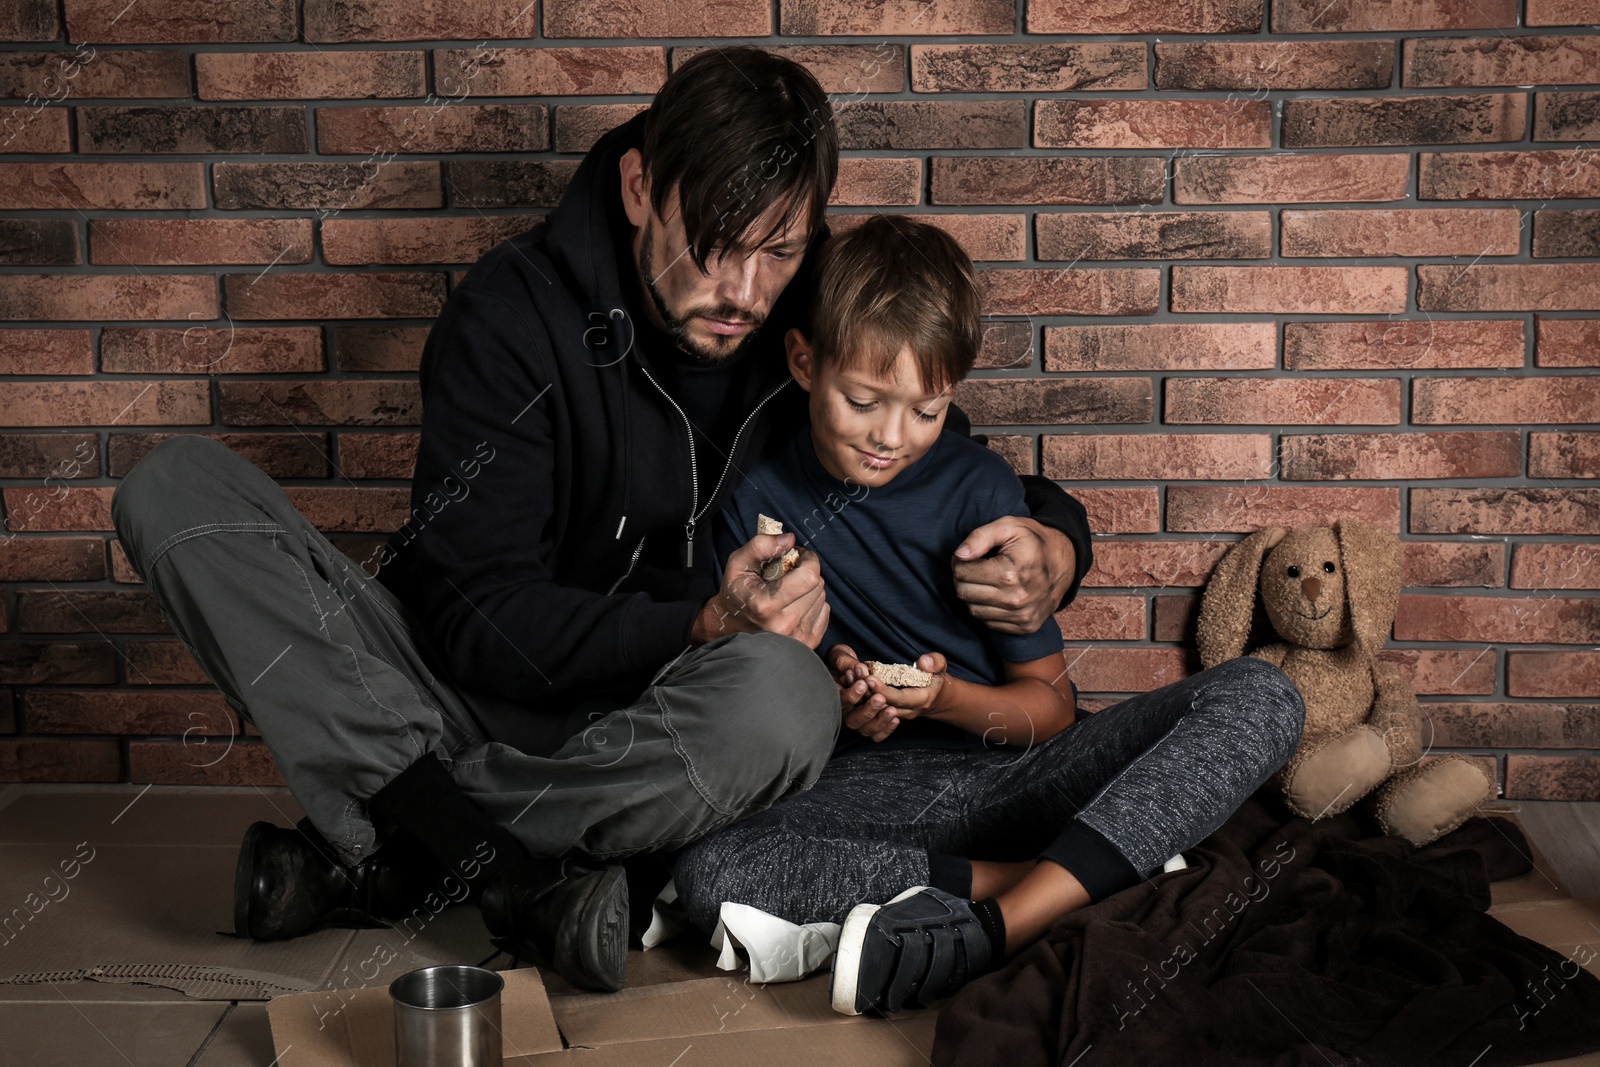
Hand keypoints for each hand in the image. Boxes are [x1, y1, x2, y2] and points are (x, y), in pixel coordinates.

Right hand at [691, 532, 828, 647]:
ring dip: (809, 589)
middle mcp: (784, 625)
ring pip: (822, 598)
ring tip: (790, 590)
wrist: (732, 625)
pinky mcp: (808, 643)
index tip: (799, 555)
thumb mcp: (738, 563)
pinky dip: (813, 604)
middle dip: (807, 573)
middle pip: (817, 586)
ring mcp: (798, 638)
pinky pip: (824, 612)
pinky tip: (795, 605)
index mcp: (767, 605)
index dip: (809, 559)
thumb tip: (790, 540)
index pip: (809, 577)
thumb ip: (761, 546)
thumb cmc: (736, 593)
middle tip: (789, 573)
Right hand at [826, 644, 895, 740]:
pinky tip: (895, 720)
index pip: (841, 702)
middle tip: (880, 699)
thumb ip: (844, 661)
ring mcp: (858, 719)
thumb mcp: (840, 655)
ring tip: (891, 710)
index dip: (852, 695)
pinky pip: (876, 735)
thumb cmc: (844, 661)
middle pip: (853, 720)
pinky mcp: (871, 723)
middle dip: (867, 710)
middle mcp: (845, 711)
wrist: (854, 669)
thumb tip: (854, 667)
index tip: (863, 684)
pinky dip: (886, 730)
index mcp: (835, 696)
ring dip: (879, 721)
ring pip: (865, 730)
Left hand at [856, 652, 949, 742]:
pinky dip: (858, 700)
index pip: (899, 700)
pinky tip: (850, 683)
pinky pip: (869, 713)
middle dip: (867, 692)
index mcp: (920, 700)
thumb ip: (936, 662)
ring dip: (859, 695)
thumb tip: (924, 662)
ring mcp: (894, 715)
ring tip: (850, 676)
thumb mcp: (941, 666)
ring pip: (873, 712)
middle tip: (855, 674)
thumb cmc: (935, 679)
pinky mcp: (885, 714)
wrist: (935, 698)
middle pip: (882, 707)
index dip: (883, 691)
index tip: (869, 678)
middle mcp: (906, 712)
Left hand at [951, 515, 1073, 635]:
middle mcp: (1016, 599)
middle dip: (964, 579)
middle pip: (964, 593)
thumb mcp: (1008, 526)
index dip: (960, 561)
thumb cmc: (1033, 541)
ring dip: (975, 595)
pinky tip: (998, 594)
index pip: (961, 573)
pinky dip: (988, 609)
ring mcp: (1022, 616)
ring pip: (974, 610)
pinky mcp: (1026, 627)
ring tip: (987, 580)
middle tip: (975, 567)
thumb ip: (980, 537)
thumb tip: (960, 555)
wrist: (1065, 561)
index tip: (970, 556)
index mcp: (1009, 573)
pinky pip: (989, 622)